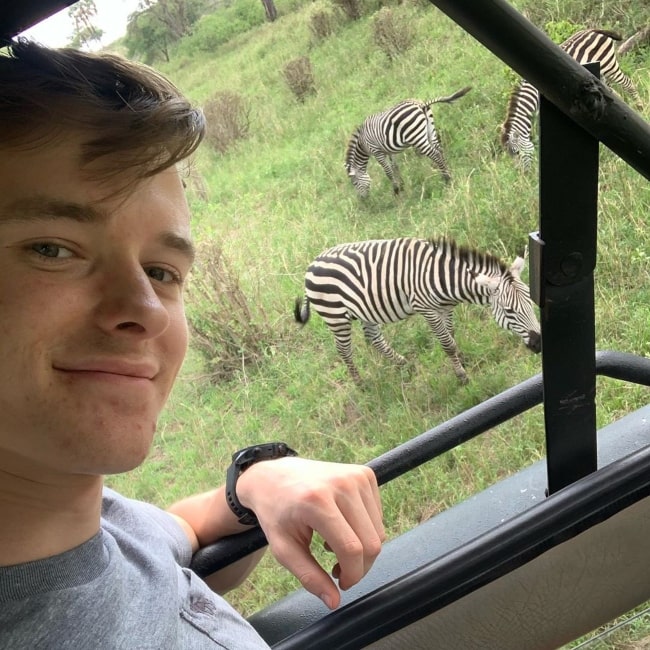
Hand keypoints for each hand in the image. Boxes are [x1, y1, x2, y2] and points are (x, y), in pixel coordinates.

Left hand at [235, 457, 383, 608]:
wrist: (274, 477)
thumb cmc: (276, 513)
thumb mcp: (283, 549)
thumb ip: (309, 577)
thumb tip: (334, 602)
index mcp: (317, 501)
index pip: (352, 549)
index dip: (352, 575)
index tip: (340, 583)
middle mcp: (341, 484)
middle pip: (371, 542)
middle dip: (359, 567)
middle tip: (338, 570)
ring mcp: (355, 476)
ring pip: (378, 530)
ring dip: (362, 548)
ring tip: (334, 546)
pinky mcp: (364, 473)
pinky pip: (377, 515)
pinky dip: (364, 530)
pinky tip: (342, 527)